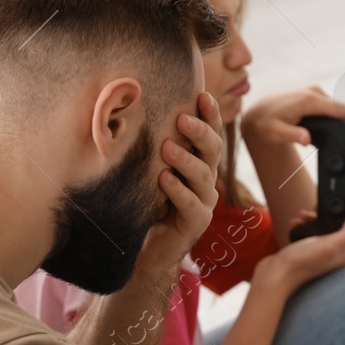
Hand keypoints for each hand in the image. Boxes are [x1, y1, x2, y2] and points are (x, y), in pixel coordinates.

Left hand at [138, 92, 223, 279]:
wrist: (144, 250)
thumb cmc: (144, 204)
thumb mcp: (147, 170)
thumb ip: (150, 148)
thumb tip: (131, 108)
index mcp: (198, 163)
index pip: (209, 134)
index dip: (210, 115)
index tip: (202, 94)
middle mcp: (205, 180)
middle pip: (212, 151)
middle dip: (201, 132)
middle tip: (182, 119)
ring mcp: (204, 202)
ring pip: (203, 176)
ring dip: (186, 160)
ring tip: (166, 148)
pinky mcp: (196, 223)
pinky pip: (191, 204)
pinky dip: (178, 191)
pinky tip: (164, 180)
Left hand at [241, 84, 344, 155]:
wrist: (257, 113)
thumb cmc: (264, 124)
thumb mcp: (274, 133)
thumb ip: (290, 136)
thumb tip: (306, 140)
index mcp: (310, 101)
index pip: (343, 110)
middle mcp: (315, 93)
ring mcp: (315, 93)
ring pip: (340, 108)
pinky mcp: (315, 96)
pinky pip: (334, 107)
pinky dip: (343, 116)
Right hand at [251, 211, 344, 293]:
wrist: (275, 276)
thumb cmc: (302, 263)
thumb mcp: (330, 245)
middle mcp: (336, 255)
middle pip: (344, 230)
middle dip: (334, 216)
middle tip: (322, 209)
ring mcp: (321, 253)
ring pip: (324, 229)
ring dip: (315, 218)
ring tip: (305, 214)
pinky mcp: (307, 251)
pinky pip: (309, 233)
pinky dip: (304, 225)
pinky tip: (296, 222)